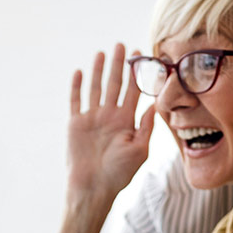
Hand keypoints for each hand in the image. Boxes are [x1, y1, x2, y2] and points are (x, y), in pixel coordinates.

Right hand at [66, 43, 156, 205]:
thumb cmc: (119, 173)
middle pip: (115, 84)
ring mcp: (92, 118)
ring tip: (103, 52)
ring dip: (99, 70)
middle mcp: (110, 116)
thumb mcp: (140, 149)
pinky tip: (80, 71)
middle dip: (119, 65)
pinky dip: (77, 87)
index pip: (134, 92)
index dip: (138, 75)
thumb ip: (147, 126)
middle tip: (122, 45)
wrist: (94, 187)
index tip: (142, 56)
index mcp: (126, 121)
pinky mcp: (76, 123)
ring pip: (96, 88)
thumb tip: (157, 104)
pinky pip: (76, 101)